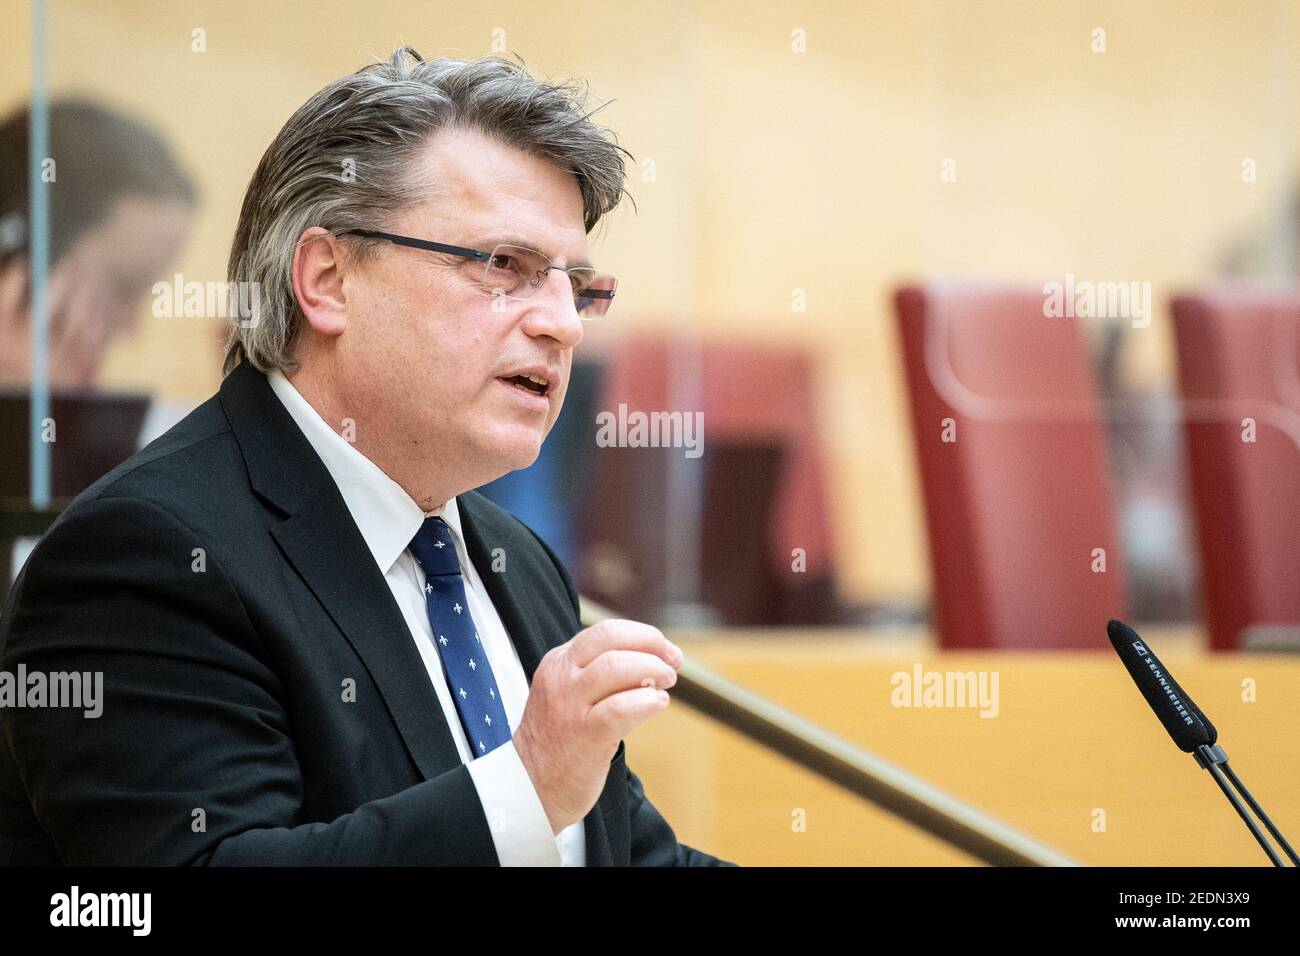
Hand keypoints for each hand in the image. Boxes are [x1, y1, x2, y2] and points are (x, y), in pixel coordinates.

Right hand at [513, 619, 681, 833]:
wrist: (530, 787)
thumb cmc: (561, 740)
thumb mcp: (570, 693)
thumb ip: (601, 674)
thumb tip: (656, 660)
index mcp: (559, 662)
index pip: (605, 631)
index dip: (643, 636)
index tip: (665, 650)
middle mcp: (562, 678)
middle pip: (611, 638)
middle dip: (651, 644)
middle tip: (672, 663)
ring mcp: (570, 706)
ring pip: (618, 667)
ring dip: (653, 670)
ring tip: (665, 686)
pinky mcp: (585, 735)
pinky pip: (622, 707)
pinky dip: (648, 701)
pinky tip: (657, 705)